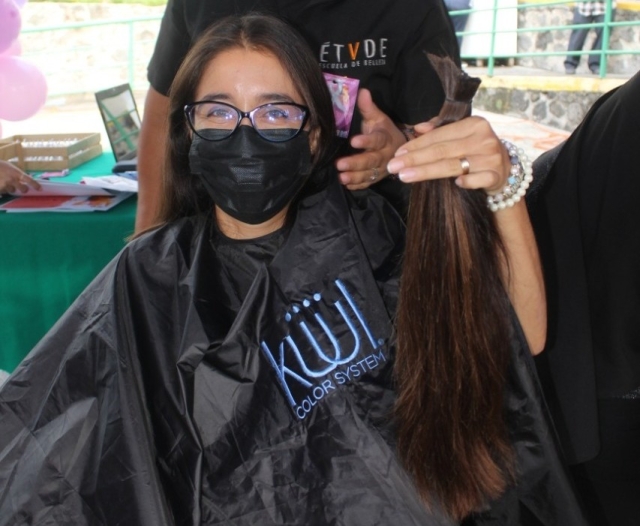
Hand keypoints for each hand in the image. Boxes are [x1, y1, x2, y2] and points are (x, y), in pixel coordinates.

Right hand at [0, 160, 40, 193]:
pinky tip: (0, 183)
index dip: (35, 185)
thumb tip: (26, 181)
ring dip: (10, 188)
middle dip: (23, 189)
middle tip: (22, 187)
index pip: (29, 180)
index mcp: (16, 173)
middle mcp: (12, 180)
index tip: (40, 189)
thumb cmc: (0, 166)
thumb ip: (18, 174)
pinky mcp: (0, 190)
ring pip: (12, 191)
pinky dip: (2, 189)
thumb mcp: (11, 167)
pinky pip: (4, 192)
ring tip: (4, 181)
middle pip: (23, 189)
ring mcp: (5, 186)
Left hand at [335, 89, 406, 189]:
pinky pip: (367, 184)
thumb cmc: (384, 131)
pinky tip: (346, 184)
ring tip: (341, 177)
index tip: (354, 141)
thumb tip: (362, 91)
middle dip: (356, 163)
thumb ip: (368, 107)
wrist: (400, 149)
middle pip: (370, 161)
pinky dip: (357, 185)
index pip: (376, 140)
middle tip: (340, 164)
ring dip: (354, 177)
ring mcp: (381, 169)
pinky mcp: (376, 178)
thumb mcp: (378, 117)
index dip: (366, 141)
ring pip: (368, 175)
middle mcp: (384, 156)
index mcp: (385, 138)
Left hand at [386, 116, 510, 192]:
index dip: (416, 145)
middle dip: (414, 159)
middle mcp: (483, 138)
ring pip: (453, 166)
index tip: (397, 153)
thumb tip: (417, 128)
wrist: (506, 170)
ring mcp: (491, 157)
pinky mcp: (496, 175)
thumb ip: (440, 130)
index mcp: (474, 124)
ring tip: (404, 176)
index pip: (438, 136)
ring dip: (426, 171)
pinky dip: (467, 182)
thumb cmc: (476, 151)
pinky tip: (455, 184)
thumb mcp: (462, 136)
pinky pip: (477, 179)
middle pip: (441, 151)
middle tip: (393, 167)